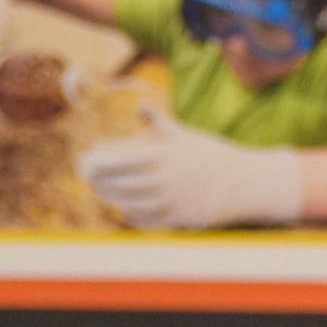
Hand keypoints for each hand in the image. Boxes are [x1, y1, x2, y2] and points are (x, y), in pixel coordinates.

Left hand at [82, 117, 308, 230]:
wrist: (242, 184)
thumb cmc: (209, 155)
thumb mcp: (184, 135)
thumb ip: (158, 123)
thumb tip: (140, 107)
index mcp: (163, 156)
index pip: (119, 160)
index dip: (98, 162)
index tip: (85, 160)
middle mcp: (163, 180)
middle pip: (119, 184)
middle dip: (99, 181)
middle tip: (87, 177)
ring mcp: (169, 202)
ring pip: (128, 203)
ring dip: (111, 197)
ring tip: (101, 191)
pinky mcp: (176, 219)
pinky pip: (144, 219)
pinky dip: (130, 213)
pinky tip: (124, 207)